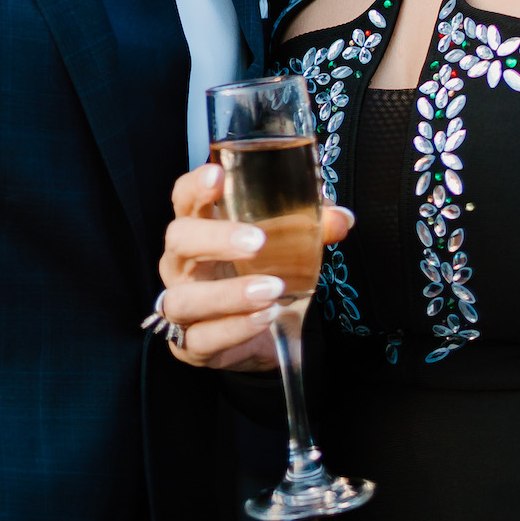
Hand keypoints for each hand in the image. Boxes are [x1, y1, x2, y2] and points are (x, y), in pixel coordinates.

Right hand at [156, 162, 353, 371]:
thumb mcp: (290, 246)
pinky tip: (264, 318)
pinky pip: (201, 339)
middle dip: (215, 238)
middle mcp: (181, 264)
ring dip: (228, 293)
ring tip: (272, 289)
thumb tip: (342, 218)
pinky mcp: (191, 346)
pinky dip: (234, 328)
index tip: (217, 174)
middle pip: (178, 240)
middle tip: (258, 241)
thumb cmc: (265, 274)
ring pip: (183, 298)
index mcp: (199, 228)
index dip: (196, 185)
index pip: (184, 198)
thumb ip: (312, 227)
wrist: (268, 336)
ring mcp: (180, 306)